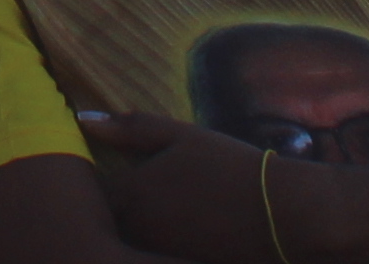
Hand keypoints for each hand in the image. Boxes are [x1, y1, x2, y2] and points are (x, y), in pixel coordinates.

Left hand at [75, 114, 358, 263]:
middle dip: (113, 213)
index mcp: (131, 196)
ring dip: (137, 230)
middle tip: (150, 198)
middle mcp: (137, 233)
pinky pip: (153, 256)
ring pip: (130, 243)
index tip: (109, 177)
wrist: (287, 215)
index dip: (96, 187)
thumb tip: (81, 118)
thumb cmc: (232, 168)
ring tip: (173, 211)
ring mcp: (157, 257)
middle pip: (108, 224)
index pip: (92, 195)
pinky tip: (188, 230)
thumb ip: (130, 128)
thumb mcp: (181, 137)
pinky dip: (159, 246)